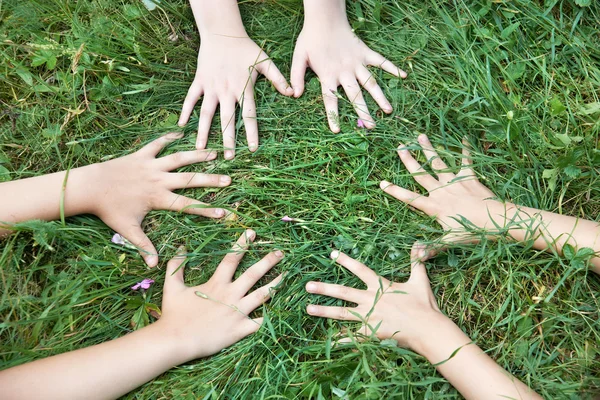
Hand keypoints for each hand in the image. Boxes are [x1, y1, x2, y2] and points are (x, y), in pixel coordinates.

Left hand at [85, 132, 230, 266]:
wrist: (90, 186)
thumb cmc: (109, 210)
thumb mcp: (127, 230)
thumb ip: (143, 246)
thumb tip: (154, 266)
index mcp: (158, 198)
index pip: (187, 205)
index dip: (206, 210)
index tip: (224, 213)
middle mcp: (158, 179)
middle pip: (190, 179)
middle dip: (210, 180)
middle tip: (228, 179)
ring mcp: (151, 165)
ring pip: (179, 158)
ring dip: (197, 155)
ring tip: (215, 153)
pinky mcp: (141, 155)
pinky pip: (157, 144)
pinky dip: (169, 138)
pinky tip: (181, 133)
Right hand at [157, 230, 283, 359]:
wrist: (175, 341)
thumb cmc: (174, 314)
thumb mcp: (172, 286)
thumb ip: (177, 266)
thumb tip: (182, 248)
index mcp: (216, 284)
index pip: (232, 258)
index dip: (242, 244)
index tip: (252, 233)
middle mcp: (230, 295)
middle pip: (253, 274)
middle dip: (268, 261)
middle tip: (280, 252)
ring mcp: (237, 313)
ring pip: (262, 295)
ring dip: (276, 284)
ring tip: (287, 275)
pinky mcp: (240, 330)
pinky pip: (260, 322)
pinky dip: (271, 316)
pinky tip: (281, 310)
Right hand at [178, 36, 292, 158]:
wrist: (222, 33)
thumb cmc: (245, 48)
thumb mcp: (265, 61)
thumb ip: (278, 78)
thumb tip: (293, 93)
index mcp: (243, 89)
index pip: (248, 115)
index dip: (251, 132)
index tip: (252, 149)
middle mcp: (226, 91)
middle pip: (227, 120)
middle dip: (228, 140)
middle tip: (228, 157)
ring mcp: (211, 87)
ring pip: (206, 113)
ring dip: (204, 132)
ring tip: (201, 149)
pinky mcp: (199, 82)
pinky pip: (190, 98)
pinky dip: (185, 111)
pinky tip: (181, 125)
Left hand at [291, 15, 405, 131]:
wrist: (325, 18)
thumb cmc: (310, 39)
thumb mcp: (298, 57)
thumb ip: (297, 76)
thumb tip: (295, 95)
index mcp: (328, 75)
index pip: (330, 99)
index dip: (333, 115)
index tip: (337, 131)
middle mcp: (344, 71)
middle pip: (355, 95)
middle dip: (364, 112)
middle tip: (372, 127)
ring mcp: (356, 62)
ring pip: (370, 82)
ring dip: (380, 97)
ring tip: (388, 111)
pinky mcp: (365, 52)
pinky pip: (381, 61)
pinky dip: (392, 67)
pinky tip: (404, 75)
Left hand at [305, 246, 444, 350]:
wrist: (427, 329)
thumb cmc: (424, 305)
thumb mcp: (420, 280)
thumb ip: (416, 261)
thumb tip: (419, 243)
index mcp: (380, 286)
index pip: (360, 270)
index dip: (346, 261)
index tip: (331, 254)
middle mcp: (370, 299)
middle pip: (343, 292)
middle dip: (324, 288)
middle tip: (307, 285)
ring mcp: (369, 317)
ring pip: (342, 313)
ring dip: (324, 311)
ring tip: (308, 309)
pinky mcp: (371, 333)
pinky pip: (353, 337)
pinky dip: (341, 340)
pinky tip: (329, 341)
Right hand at [380, 134, 499, 251]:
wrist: (495, 219)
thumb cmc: (471, 232)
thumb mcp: (449, 241)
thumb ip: (431, 248)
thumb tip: (416, 258)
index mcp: (433, 206)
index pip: (409, 198)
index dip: (394, 191)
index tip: (382, 183)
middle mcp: (441, 191)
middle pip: (420, 173)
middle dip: (409, 160)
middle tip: (400, 147)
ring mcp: (454, 182)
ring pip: (438, 162)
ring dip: (428, 149)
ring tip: (420, 135)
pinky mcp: (469, 177)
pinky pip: (466, 161)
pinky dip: (465, 150)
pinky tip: (465, 138)